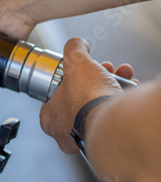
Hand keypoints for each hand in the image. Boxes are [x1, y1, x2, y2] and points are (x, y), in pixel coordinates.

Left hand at [39, 38, 135, 153]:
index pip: (54, 96)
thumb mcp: (75, 62)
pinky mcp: (107, 138)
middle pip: (80, 98)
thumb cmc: (87, 99)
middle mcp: (66, 132)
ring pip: (98, 107)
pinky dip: (121, 99)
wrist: (114, 121)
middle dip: (95, 79)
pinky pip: (113, 116)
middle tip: (105, 70)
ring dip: (112, 86)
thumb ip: (73, 49)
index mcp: (50, 118)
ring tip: (122, 75)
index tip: (81, 70)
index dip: (70, 79)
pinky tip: (130, 87)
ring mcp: (87, 137)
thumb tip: (77, 43)